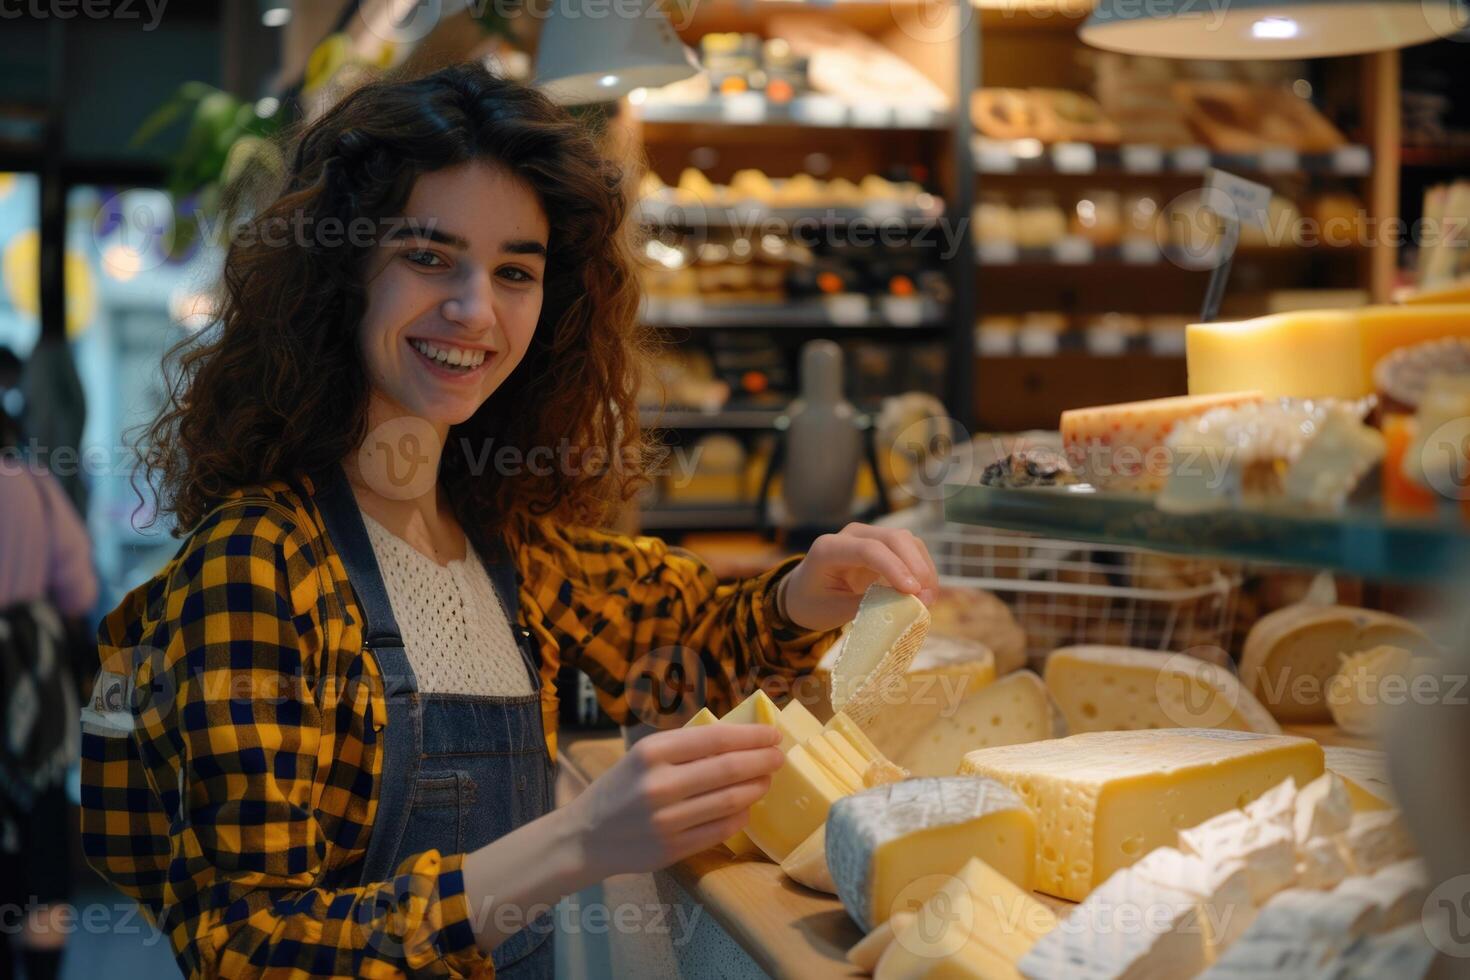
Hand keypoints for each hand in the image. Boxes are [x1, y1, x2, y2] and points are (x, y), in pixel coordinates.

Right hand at [564, 723, 784, 879]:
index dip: (751, 735)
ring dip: (756, 788)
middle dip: (762, 760)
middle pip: (729, 769)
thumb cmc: (620, 788)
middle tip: (779, 757)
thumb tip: (740, 739)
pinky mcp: (672, 849)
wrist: (586, 836)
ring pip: (730, 800)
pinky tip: (746, 808)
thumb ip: (684, 748)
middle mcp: (659, 784)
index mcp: (652, 752)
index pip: (715, 738)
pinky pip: (721, 829)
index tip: (773, 734)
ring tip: (766, 780)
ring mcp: (666, 820)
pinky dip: (740, 816)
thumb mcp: (642, 756)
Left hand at [780, 523, 939, 631]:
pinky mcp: (883, 545)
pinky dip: (921, 570)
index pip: (868, 549)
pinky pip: (910, 550)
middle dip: (915, 567)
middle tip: (926, 599)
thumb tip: (905, 607)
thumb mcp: (833, 611)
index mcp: (829, 548)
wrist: (804, 592)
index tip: (913, 591)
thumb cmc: (814, 602)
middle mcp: (851, 535)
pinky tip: (925, 592)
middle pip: (893, 538)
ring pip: (907, 541)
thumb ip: (867, 607)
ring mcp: (869, 536)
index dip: (894, 568)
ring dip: (923, 569)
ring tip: (928, 600)